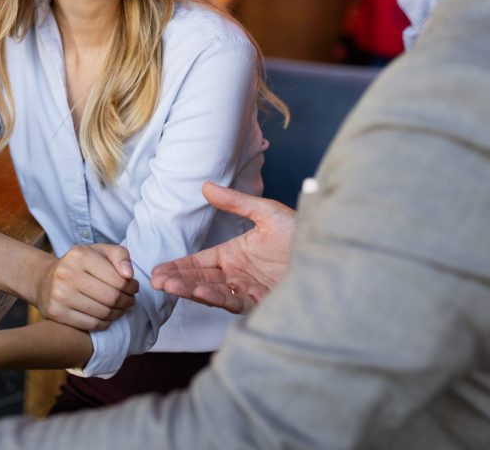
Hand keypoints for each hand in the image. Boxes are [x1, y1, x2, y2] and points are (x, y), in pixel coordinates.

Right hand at [33, 244, 138, 330]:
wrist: (45, 280)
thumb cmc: (79, 265)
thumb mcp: (99, 251)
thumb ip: (120, 256)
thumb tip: (129, 275)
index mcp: (80, 255)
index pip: (118, 279)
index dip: (131, 286)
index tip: (133, 287)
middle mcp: (67, 274)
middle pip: (111, 297)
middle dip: (127, 301)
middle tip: (130, 300)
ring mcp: (59, 295)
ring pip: (103, 313)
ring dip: (118, 313)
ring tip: (120, 308)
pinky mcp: (56, 313)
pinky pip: (91, 324)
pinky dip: (105, 323)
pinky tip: (107, 316)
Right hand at [149, 182, 295, 312]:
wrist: (333, 253)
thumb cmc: (301, 232)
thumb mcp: (266, 212)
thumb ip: (235, 202)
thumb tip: (205, 186)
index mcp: (235, 255)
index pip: (200, 262)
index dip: (179, 267)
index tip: (158, 271)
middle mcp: (239, 275)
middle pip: (201, 279)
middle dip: (178, 281)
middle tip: (156, 281)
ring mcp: (250, 290)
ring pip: (214, 292)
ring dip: (192, 289)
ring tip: (172, 287)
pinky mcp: (264, 302)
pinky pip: (236, 301)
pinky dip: (218, 297)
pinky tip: (202, 291)